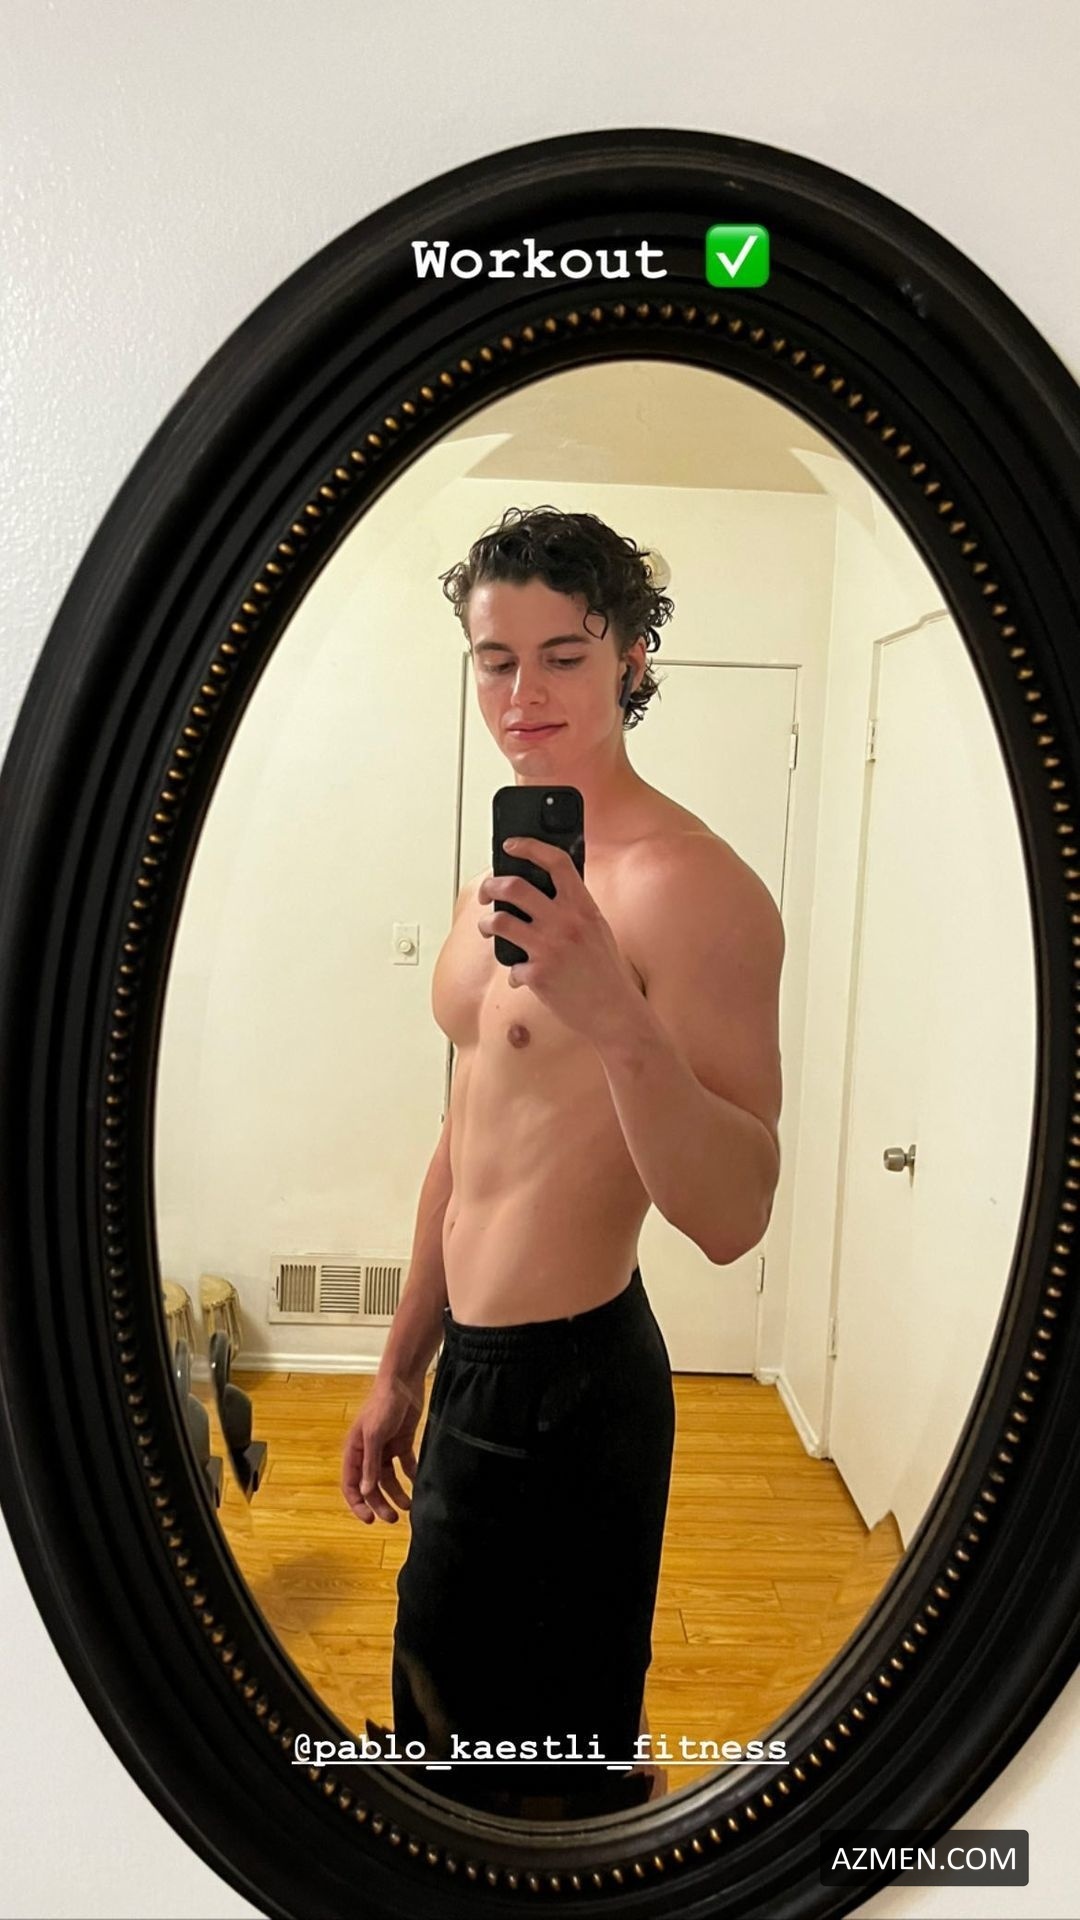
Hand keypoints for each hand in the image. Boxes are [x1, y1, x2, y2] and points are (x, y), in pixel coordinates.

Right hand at [341, 1371, 423, 1523]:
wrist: (403, 1382)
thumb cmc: (383, 1405)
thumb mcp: (375, 1435)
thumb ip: (370, 1464)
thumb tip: (366, 1491)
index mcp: (355, 1451)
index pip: (351, 1484)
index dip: (358, 1503)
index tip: (369, 1519)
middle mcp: (368, 1452)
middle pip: (371, 1486)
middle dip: (380, 1503)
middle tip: (393, 1519)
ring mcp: (385, 1448)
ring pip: (389, 1479)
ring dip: (397, 1493)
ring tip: (410, 1505)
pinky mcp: (402, 1442)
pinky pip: (405, 1465)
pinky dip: (411, 1476)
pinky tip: (419, 1485)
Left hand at [478, 836, 642, 1043]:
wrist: (614, 1012)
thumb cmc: (606, 972)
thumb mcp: (597, 930)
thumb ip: (574, 909)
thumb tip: (543, 894)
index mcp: (583, 906)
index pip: (555, 862)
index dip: (529, 847)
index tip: (511, 845)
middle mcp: (564, 922)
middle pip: (514, 887)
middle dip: (492, 886)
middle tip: (488, 893)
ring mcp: (548, 948)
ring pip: (499, 921)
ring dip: (486, 924)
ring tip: (487, 928)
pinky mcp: (537, 974)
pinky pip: (510, 966)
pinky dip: (513, 973)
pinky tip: (520, 977)